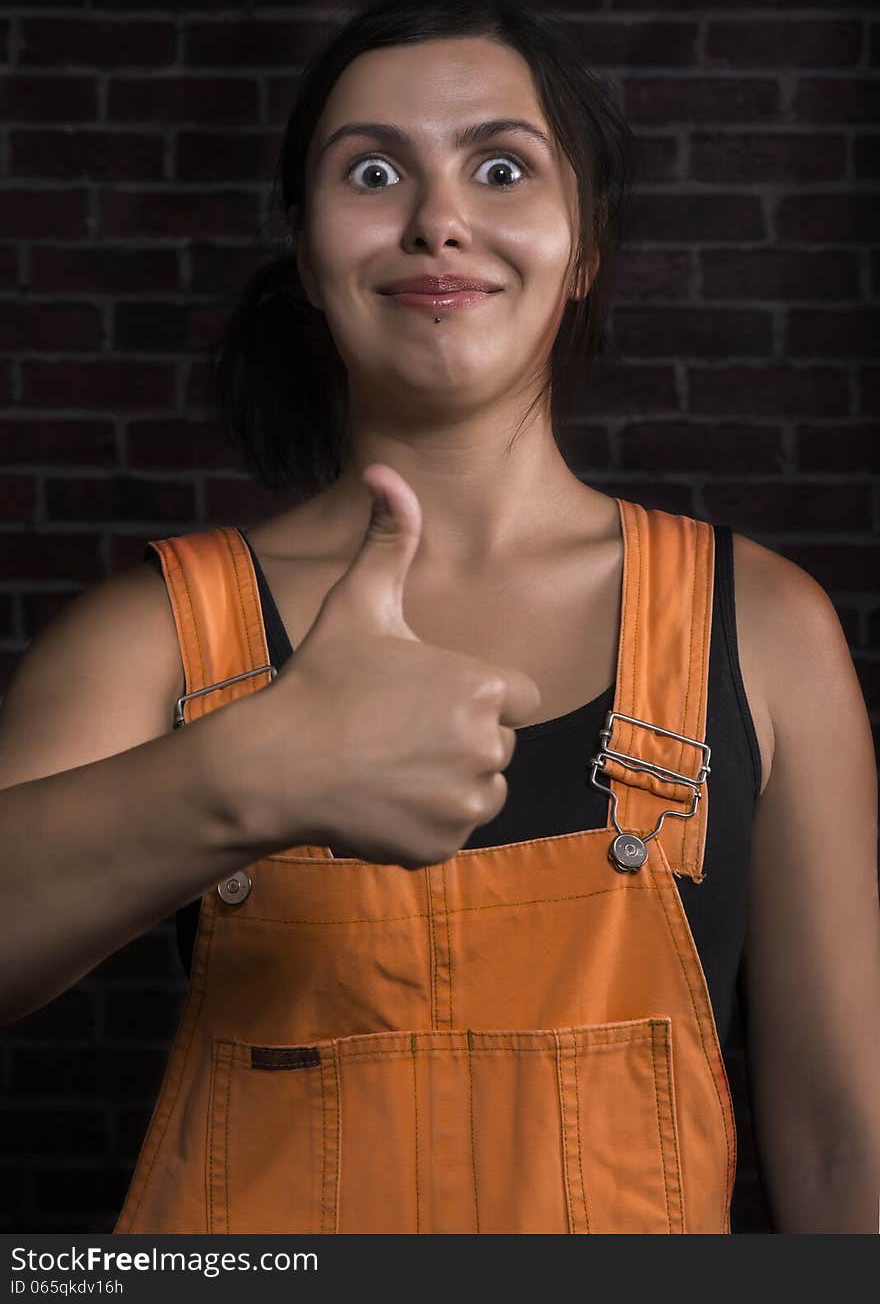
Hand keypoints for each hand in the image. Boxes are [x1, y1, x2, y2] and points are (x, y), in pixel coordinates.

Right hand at [242, 463, 540, 867]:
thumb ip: (389, 539)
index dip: (474, 693)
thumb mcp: (358, 603)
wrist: (273, 766)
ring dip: (451, 781)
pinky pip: (454, 830)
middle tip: (398, 730)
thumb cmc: (320, 679)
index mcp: (482, 686)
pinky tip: (383, 799)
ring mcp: (466, 804)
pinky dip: (427, 821)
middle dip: (460, 737)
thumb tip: (386, 471)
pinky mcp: (444, 846)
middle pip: (498, 743)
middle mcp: (488, 747)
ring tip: (393, 764)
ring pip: (483, 790)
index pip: (516, 695)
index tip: (427, 694)